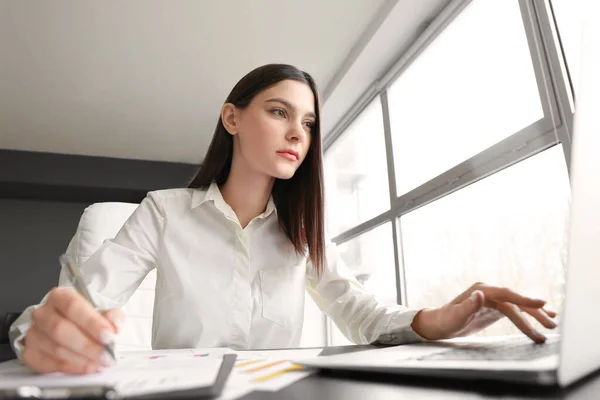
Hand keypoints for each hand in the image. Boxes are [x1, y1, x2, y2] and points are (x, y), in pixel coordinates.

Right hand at [22, 287, 123, 373]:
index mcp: (60, 296)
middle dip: (87, 345)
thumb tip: (115, 324)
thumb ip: (111, 315)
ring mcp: (35, 333)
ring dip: (81, 359)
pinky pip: (49, 364)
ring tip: (100, 363)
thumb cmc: (85, 317)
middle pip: (61, 329)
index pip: (73, 306)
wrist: (69, 326)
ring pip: (56, 348)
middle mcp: (43, 313)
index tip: (108, 335)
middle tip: (106, 354)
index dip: (92, 322)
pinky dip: (71, 368)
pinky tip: (86, 367)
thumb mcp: (102, 311)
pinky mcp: (31, 353)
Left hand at [410, 282, 556, 342]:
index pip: (507, 294)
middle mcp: (489, 292)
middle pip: (516, 301)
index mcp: (482, 290)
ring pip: (518, 307)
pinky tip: (544, 317)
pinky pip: (516, 310)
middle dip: (534, 313)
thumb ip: (467, 306)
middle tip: (552, 324)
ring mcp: (494, 299)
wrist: (440, 323)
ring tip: (553, 324)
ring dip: (535, 315)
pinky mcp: (496, 308)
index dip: (524, 299)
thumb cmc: (446, 320)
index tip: (541, 303)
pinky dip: (529, 314)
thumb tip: (479, 294)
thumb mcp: (455, 316)